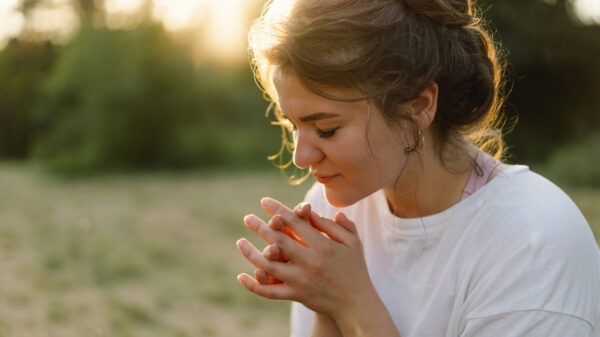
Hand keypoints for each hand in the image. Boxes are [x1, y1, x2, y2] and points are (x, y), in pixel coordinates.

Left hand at [236, 197, 374, 317]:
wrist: (356, 303)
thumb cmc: (355, 268)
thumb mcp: (353, 242)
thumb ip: (337, 224)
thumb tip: (315, 211)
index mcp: (323, 246)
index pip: (296, 223)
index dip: (278, 210)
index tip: (264, 202)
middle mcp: (310, 262)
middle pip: (279, 241)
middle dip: (260, 227)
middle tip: (247, 218)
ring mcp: (301, 280)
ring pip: (269, 266)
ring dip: (251, 253)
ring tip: (240, 241)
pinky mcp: (296, 295)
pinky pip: (270, 292)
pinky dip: (254, 285)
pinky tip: (241, 275)